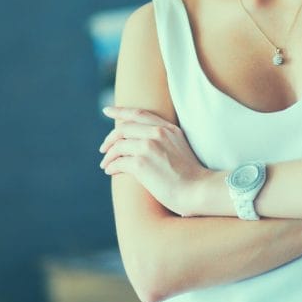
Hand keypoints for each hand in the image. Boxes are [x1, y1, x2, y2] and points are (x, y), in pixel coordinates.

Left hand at [98, 106, 212, 216]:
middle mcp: (157, 133)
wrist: (198, 190)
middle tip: (103, 149)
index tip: (107, 110)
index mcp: (168, 128)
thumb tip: (139, 141)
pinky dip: (111, 167)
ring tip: (105, 164)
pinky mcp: (141, 164)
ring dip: (108, 156)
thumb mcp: (180, 147)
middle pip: (124, 129)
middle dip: (110, 139)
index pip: (138, 114)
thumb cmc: (190, 175)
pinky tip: (110, 172)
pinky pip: (118, 162)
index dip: (120, 111)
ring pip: (118, 146)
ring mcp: (148, 147)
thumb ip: (163, 139)